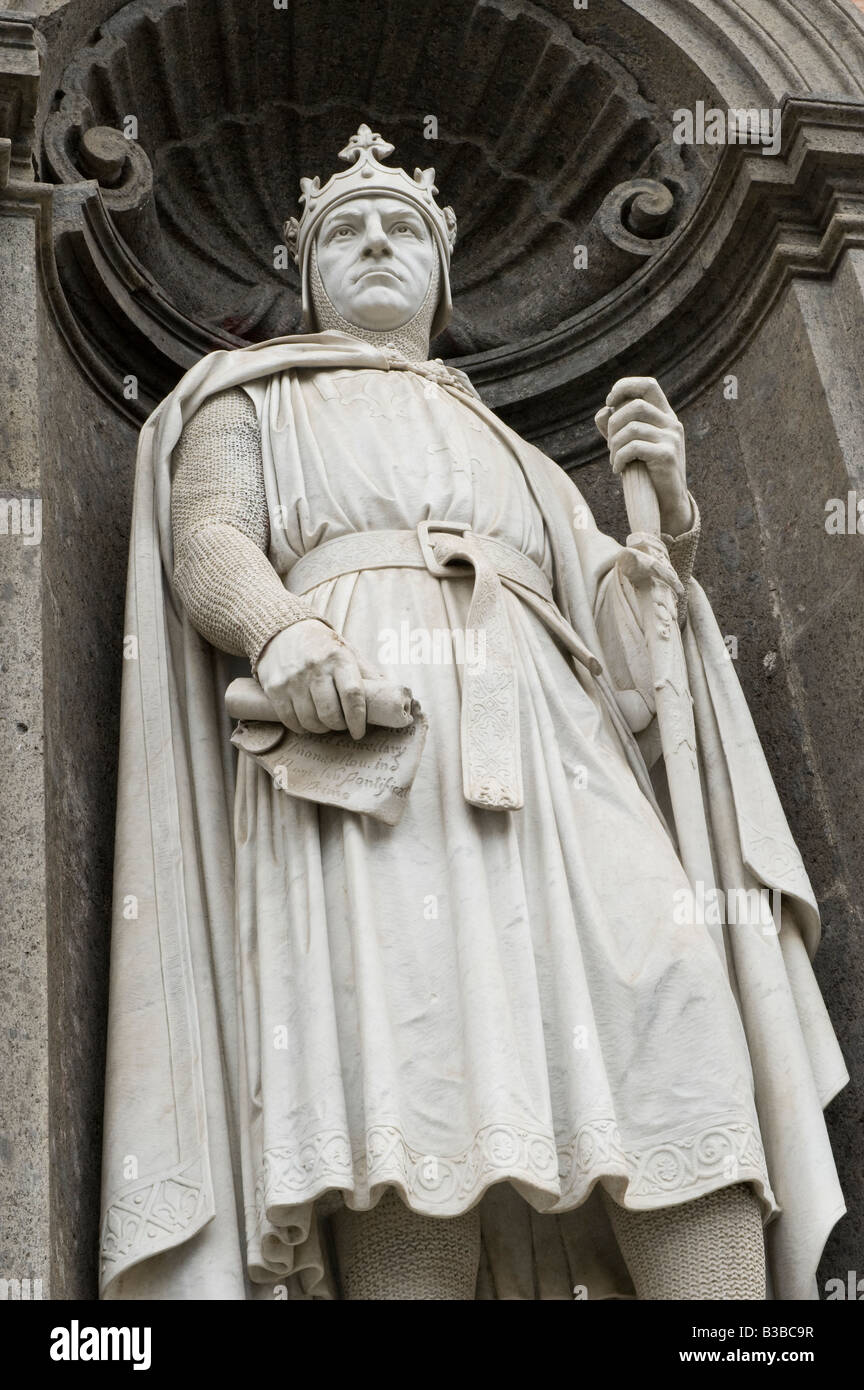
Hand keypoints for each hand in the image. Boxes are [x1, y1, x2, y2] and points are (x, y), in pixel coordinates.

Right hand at [256, 619, 380, 739]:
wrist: (284, 630)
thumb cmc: (323, 646)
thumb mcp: (347, 652)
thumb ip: (366, 673)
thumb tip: (392, 695)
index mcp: (338, 658)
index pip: (352, 695)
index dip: (358, 719)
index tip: (359, 732)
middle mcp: (314, 668)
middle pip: (330, 713)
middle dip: (338, 726)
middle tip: (341, 725)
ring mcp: (292, 679)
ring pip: (310, 720)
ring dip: (320, 728)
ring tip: (324, 723)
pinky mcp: (274, 687)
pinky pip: (290, 719)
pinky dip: (301, 727)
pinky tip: (306, 722)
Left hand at [595, 376, 692, 536]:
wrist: (667, 503)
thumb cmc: (647, 473)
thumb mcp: (631, 446)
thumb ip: (616, 429)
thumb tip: (601, 413)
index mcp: (665, 416)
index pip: (648, 385)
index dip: (625, 387)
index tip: (609, 402)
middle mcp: (672, 423)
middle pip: (634, 406)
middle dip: (613, 425)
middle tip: (610, 445)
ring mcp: (672, 439)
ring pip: (631, 428)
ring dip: (614, 445)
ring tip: (614, 459)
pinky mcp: (667, 455)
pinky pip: (633, 448)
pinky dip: (618, 458)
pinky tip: (618, 469)